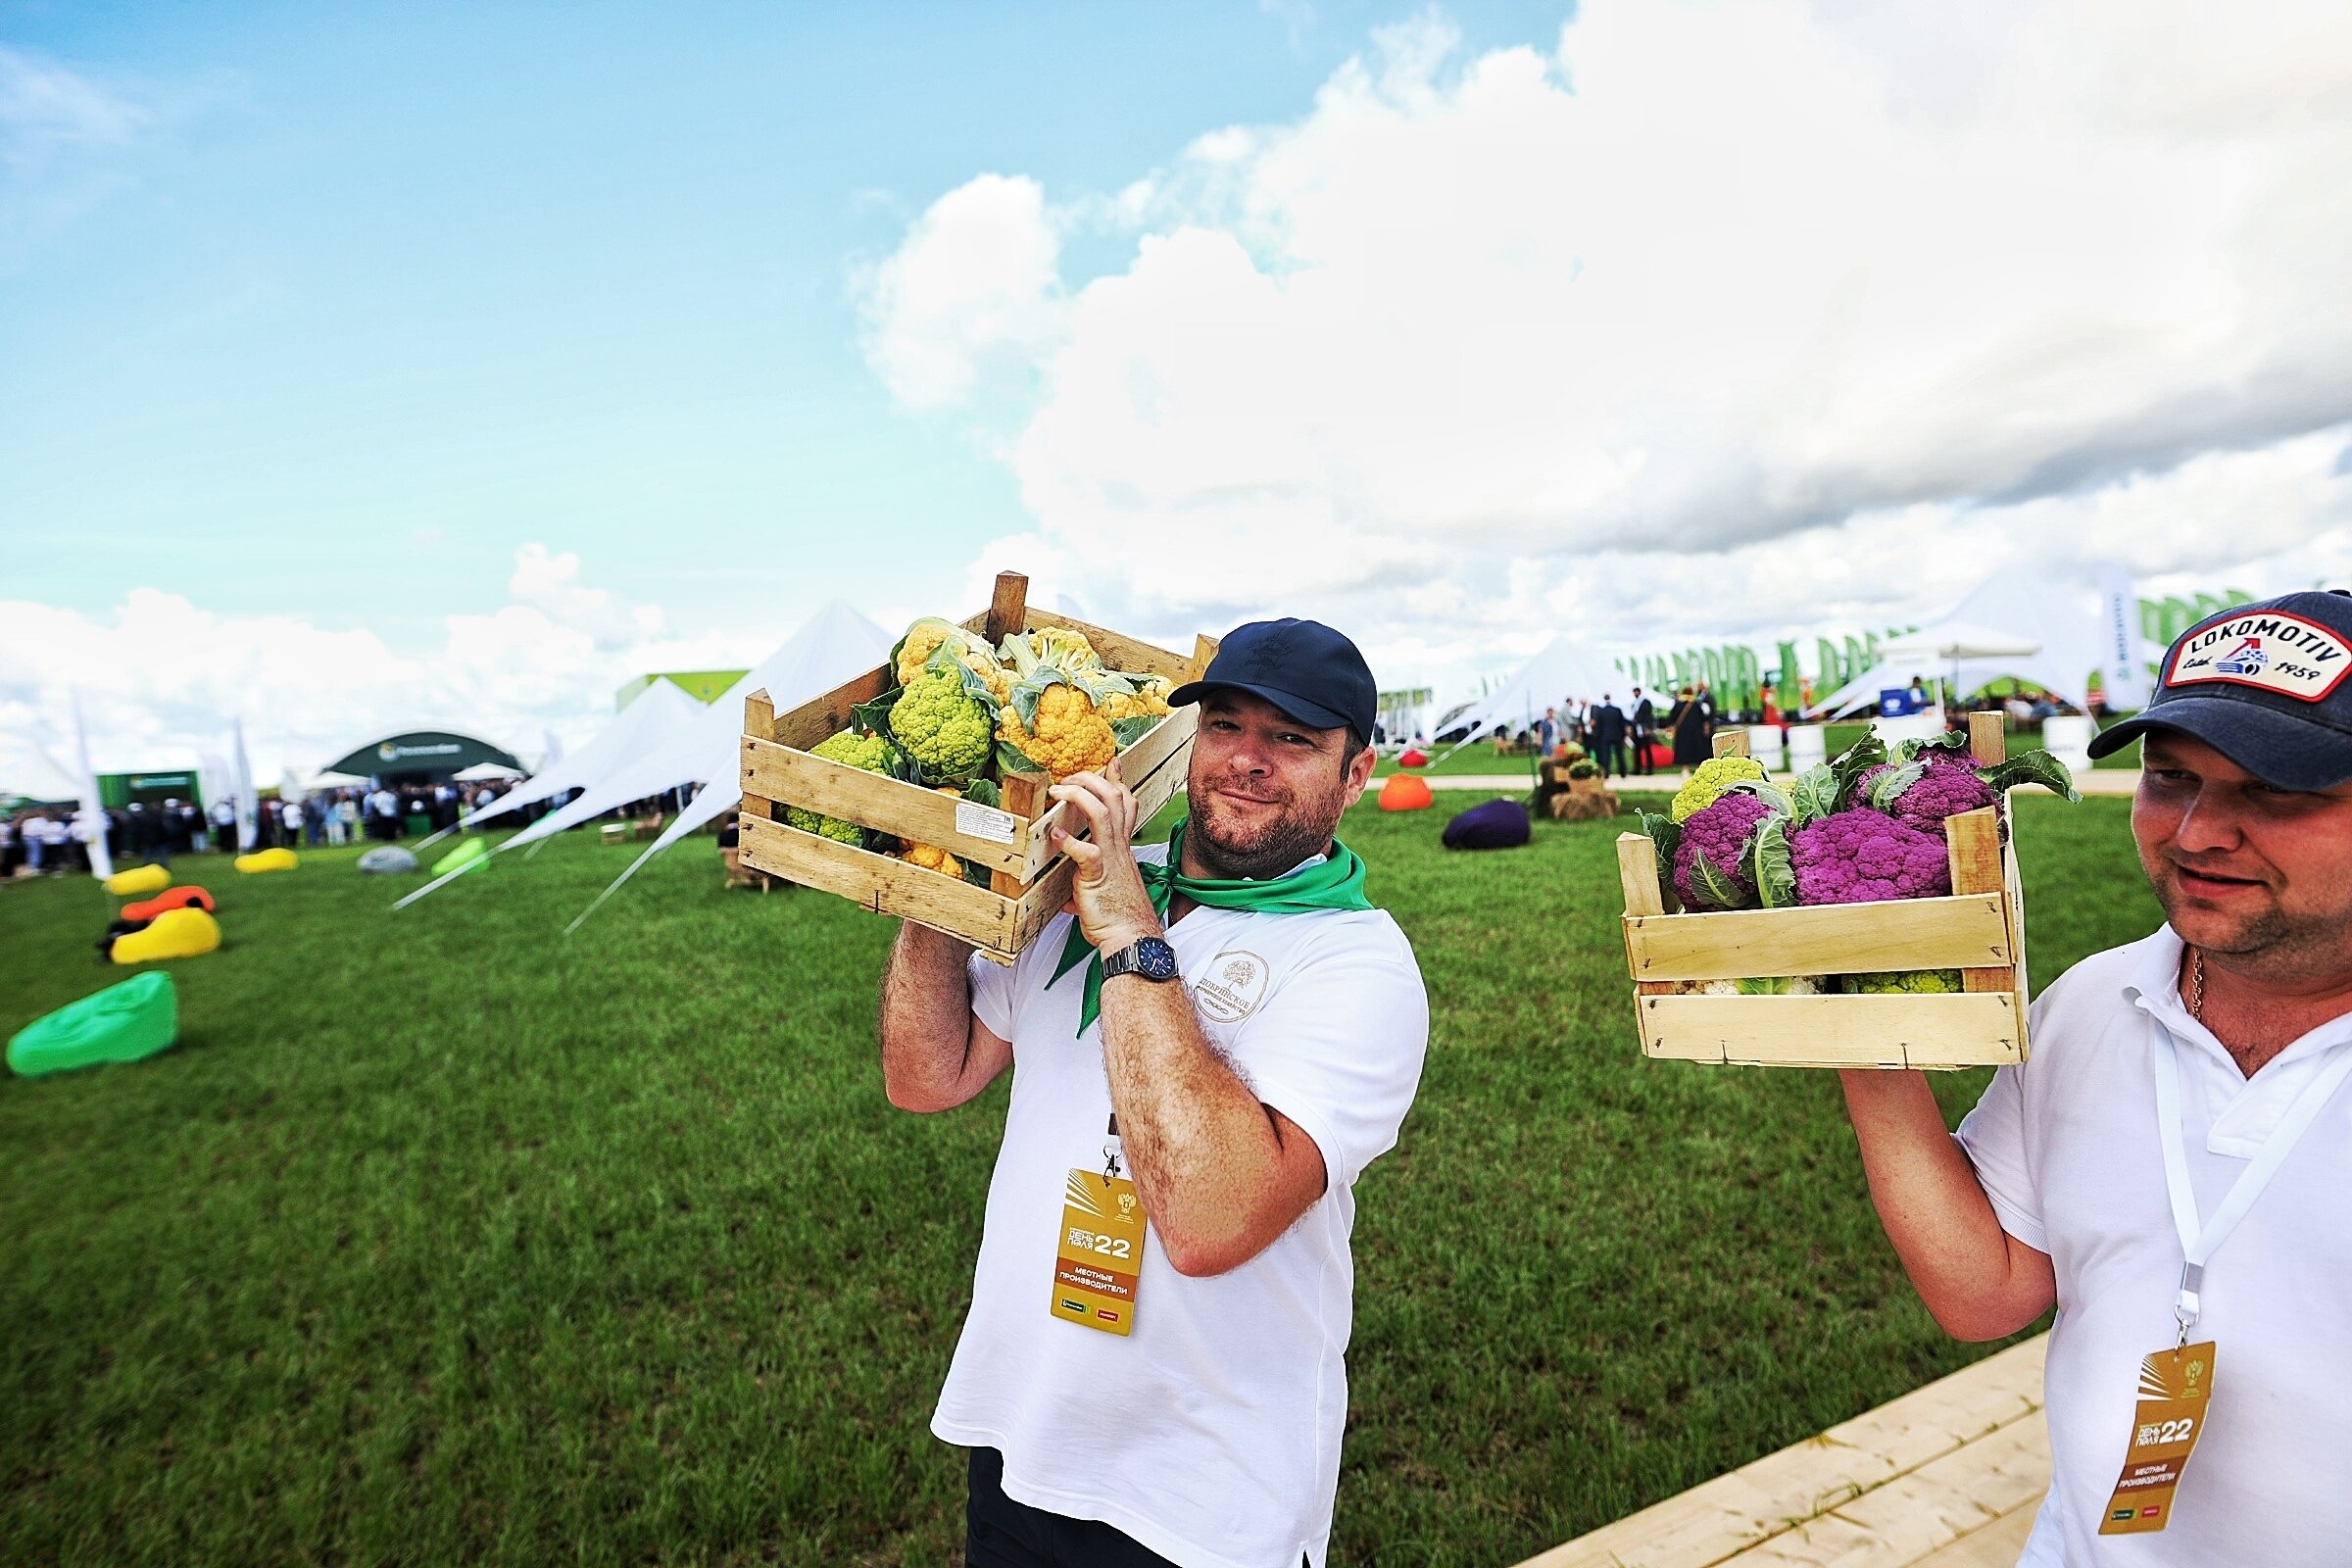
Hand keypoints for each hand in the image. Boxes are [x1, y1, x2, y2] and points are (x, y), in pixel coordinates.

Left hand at [1048, 758, 1161, 953]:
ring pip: (1102, 813)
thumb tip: (1070, 898)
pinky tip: (1055, 835)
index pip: (1126, 803)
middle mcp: (1119, 847)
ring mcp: (1111, 858)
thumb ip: (1088, 887)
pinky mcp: (1098, 875)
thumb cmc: (1120, 918)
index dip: (1117, 780)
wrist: (1131, 937)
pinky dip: (1068, 840)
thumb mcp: (1105, 893)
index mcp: (1122, 847)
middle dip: (1091, 779)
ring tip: (1059, 790)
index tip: (1110, 762)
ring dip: (1078, 796)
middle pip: (1114, 797)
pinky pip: (1086, 851)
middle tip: (1070, 775)